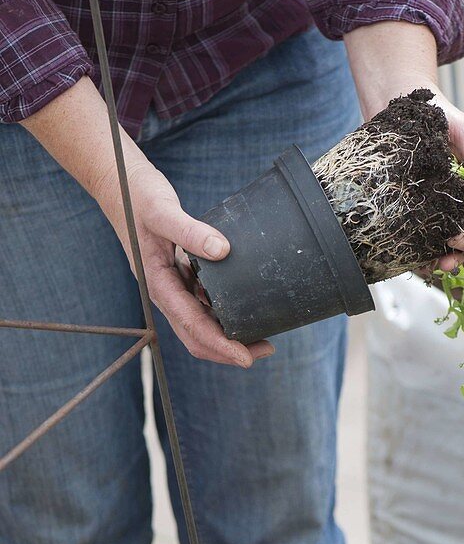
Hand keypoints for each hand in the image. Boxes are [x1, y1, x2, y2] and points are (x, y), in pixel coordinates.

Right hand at [97, 158, 273, 367]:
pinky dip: (222, 311)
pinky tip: (243, 305)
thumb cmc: (136, 197)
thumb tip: (223, 251)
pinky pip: (201, 303)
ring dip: (227, 333)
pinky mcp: (178, 276)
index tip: (246, 358)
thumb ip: (191, 231)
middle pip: (196, 336)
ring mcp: (171, 286)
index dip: (221, 345)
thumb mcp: (163, 211)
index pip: (192, 326)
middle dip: (229, 349)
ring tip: (261, 333)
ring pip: (200, 323)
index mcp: (158, 284)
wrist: (118, 185)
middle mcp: (165, 292)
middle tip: (266, 348)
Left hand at [343, 22, 463, 273]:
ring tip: (441, 265)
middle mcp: (455, 201)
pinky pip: (419, 244)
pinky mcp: (410, 215)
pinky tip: (421, 266)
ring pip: (446, 244)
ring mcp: (432, 210)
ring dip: (449, 258)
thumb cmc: (434, 114)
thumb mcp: (462, 131)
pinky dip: (422, 259)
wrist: (395, 104)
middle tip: (456, 243)